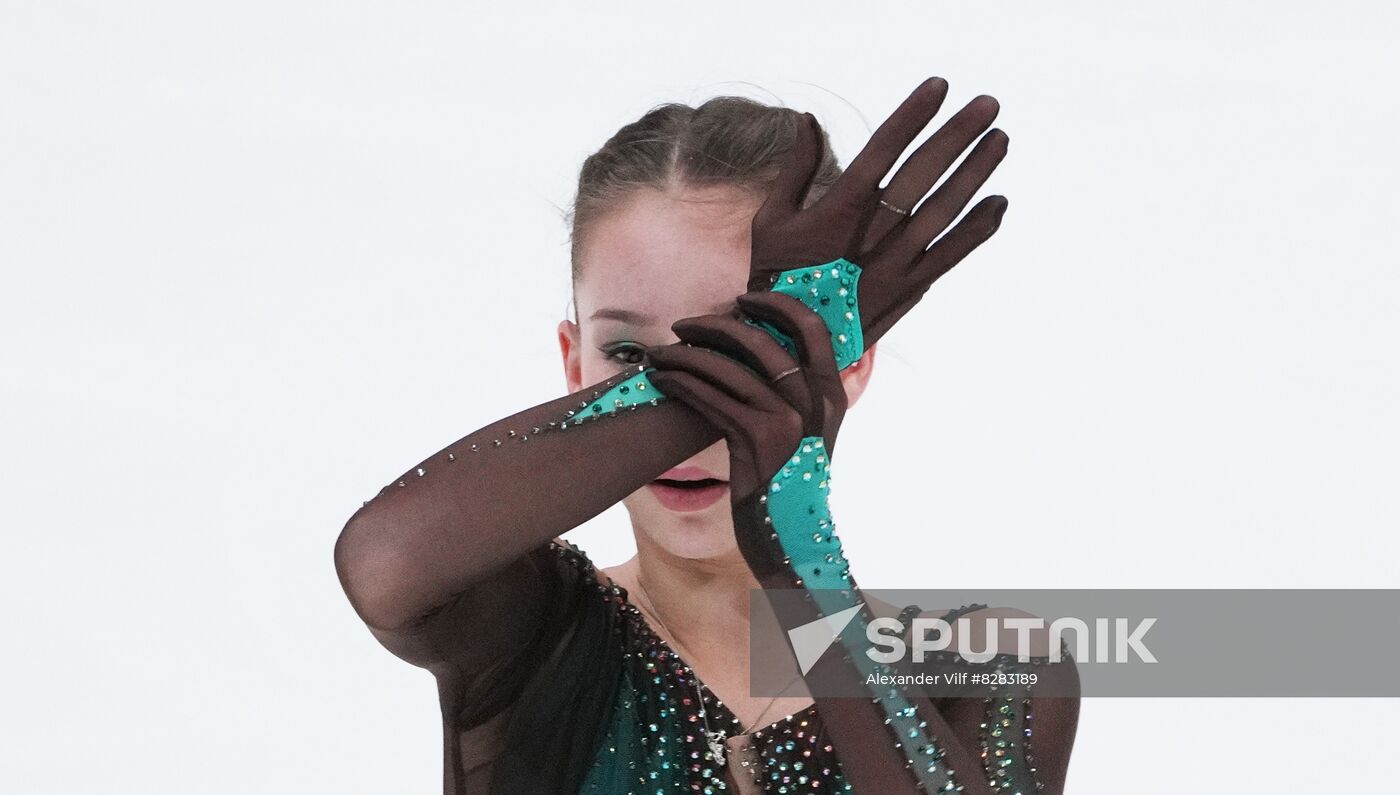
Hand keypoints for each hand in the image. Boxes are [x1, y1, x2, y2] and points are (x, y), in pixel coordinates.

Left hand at [644, 291, 845, 502]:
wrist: (791, 534)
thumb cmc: (789, 480)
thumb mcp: (807, 431)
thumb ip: (794, 391)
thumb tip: (753, 344)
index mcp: (831, 393)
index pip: (810, 327)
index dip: (775, 304)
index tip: (742, 299)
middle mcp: (814, 401)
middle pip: (760, 340)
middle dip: (714, 326)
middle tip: (683, 326)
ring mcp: (789, 420)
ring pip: (729, 368)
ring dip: (686, 354)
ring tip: (659, 354)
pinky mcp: (759, 440)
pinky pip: (712, 397)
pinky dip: (682, 383)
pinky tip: (662, 379)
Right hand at [749, 77, 1008, 347]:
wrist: (789, 348)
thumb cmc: (775, 278)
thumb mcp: (772, 219)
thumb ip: (796, 168)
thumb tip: (808, 118)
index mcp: (837, 210)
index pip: (882, 151)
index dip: (912, 117)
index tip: (938, 88)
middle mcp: (872, 233)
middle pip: (922, 174)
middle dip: (957, 136)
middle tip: (987, 104)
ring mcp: (895, 262)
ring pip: (944, 209)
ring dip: (975, 173)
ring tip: (1000, 140)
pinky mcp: (909, 288)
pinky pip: (951, 253)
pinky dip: (977, 228)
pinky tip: (999, 203)